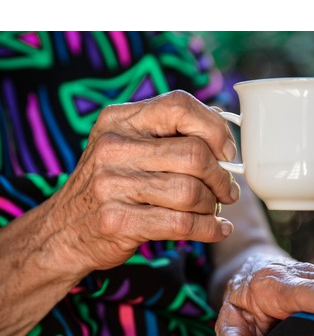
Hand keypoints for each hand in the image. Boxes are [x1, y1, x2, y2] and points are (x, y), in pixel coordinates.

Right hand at [44, 90, 239, 275]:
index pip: (180, 105)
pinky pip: (182, 224)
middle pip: (194, 154)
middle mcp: (113, 147)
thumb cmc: (110, 184)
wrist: (63, 230)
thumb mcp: (127, 146)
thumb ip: (167, 133)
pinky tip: (218, 229)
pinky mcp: (118, 221)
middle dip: (221, 176)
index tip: (227, 152)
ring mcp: (112, 185)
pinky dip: (210, 229)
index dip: (214, 128)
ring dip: (213, 204)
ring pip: (191, 191)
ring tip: (215, 208)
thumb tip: (222, 127)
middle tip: (227, 190)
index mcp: (119, 119)